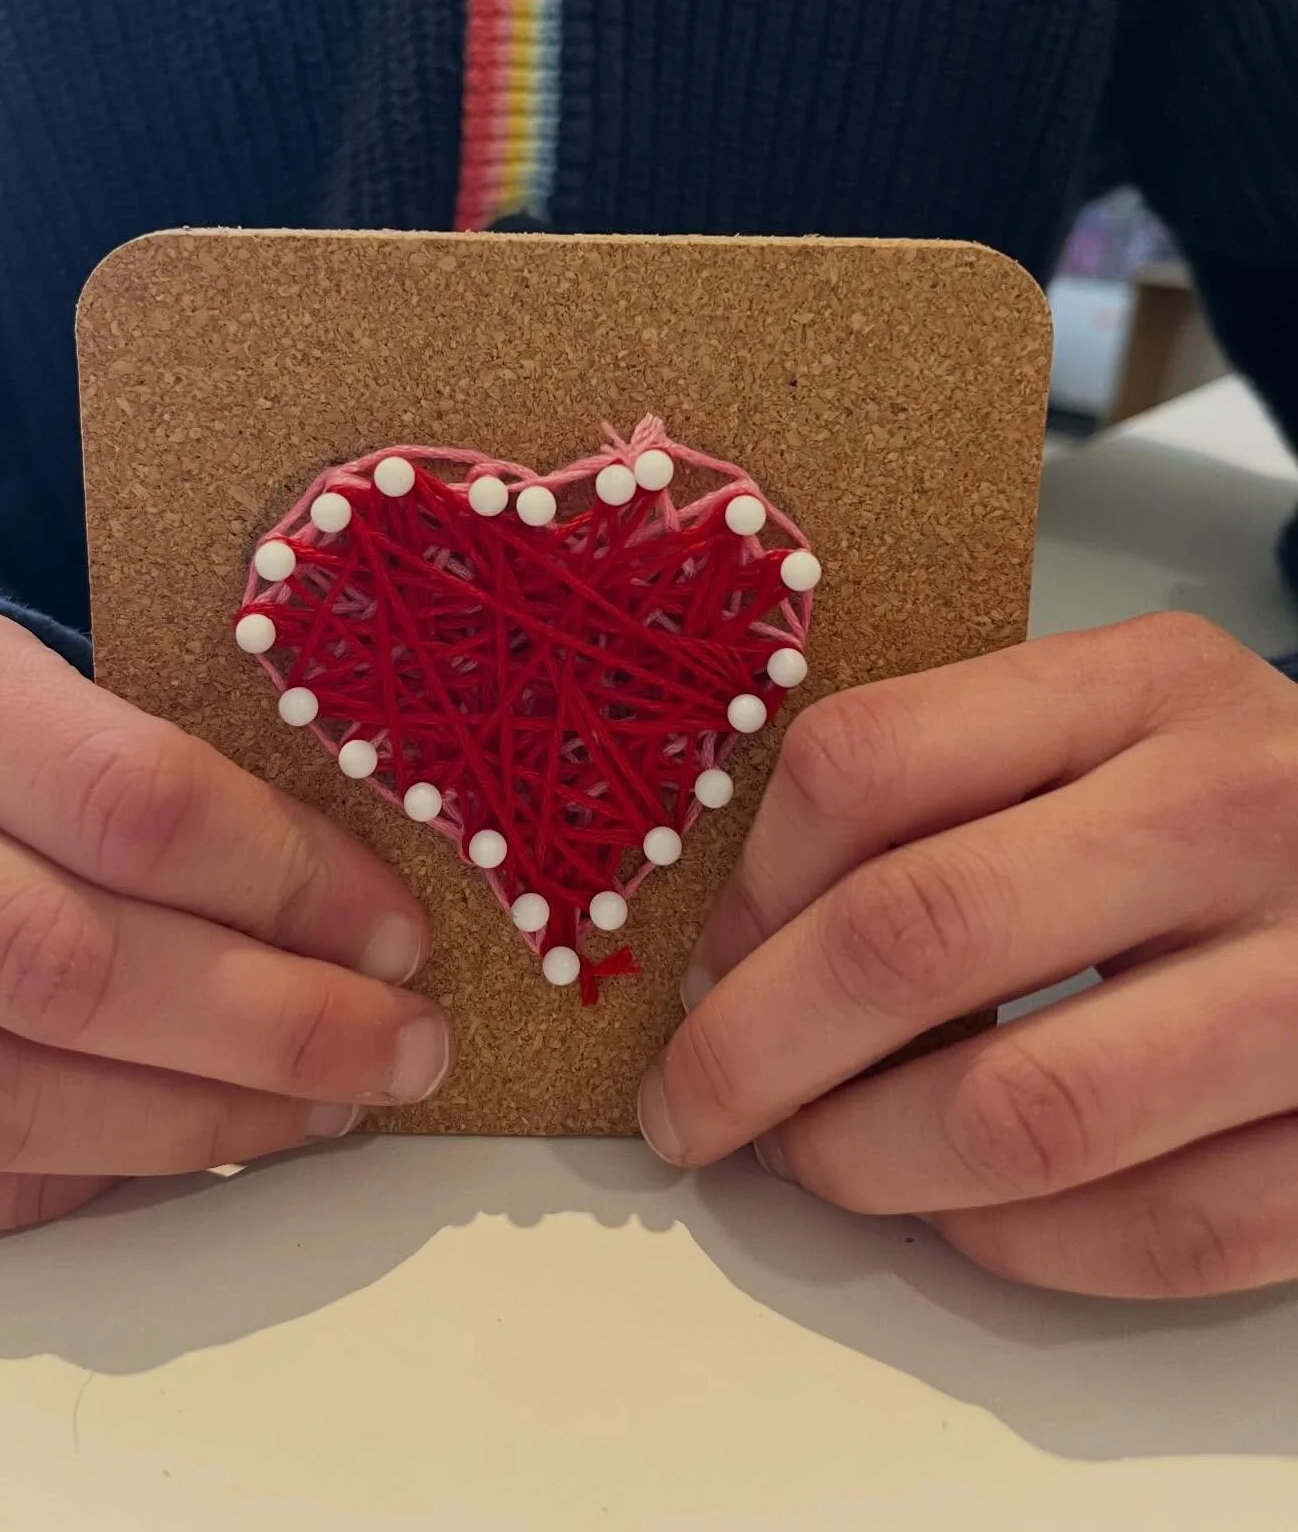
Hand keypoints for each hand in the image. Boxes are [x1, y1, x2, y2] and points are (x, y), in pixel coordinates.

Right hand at [0, 598, 449, 1235]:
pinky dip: (70, 1173)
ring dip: (189, 1122)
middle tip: (402, 1046)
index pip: (125, 798)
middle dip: (271, 1026)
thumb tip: (351, 897)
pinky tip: (178, 1143)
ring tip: (319, 1105)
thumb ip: (144, 762)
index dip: (286, 881)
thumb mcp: (16, 678)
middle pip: (64, 964)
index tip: (396, 934)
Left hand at [639, 613, 1297, 1298]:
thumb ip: (953, 787)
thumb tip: (744, 944)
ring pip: (1022, 1109)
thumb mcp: (1117, 724)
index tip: (705, 967)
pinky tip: (963, 1217)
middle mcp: (1234, 811)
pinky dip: (1016, 1249)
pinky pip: (1155, 1234)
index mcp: (1146, 685)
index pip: (868, 763)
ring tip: (815, 1158)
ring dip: (865, 1161)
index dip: (748, 888)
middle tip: (693, 1106)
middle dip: (754, 1049)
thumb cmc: (1249, 803)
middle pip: (914, 935)